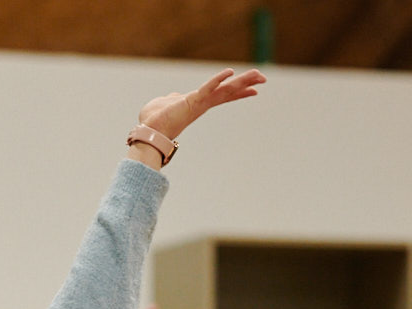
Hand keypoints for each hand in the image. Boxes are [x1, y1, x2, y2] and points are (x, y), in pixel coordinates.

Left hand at [137, 68, 265, 141]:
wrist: (148, 131)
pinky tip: (230, 73)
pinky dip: (217, 80)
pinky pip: (207, 88)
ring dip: (241, 81)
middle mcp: (202, 103)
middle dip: (246, 84)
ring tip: (258, 75)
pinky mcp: (193, 101)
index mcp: (198, 102)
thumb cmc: (154, 120)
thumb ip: (172, 98)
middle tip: (263, 78)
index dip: (238, 92)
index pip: (222, 94)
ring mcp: (199, 102)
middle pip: (228, 91)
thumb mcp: (166, 103)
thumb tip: (173, 97)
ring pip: (224, 90)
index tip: (254, 90)